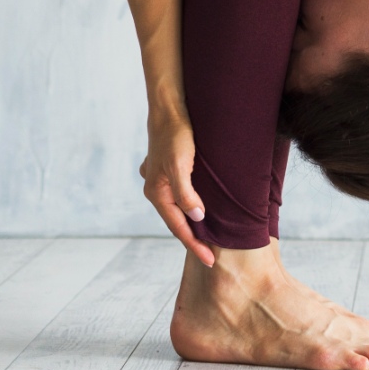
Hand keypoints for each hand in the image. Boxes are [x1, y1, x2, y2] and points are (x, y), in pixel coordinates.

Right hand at [141, 118, 215, 266]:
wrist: (168, 109)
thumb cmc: (176, 135)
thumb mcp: (180, 164)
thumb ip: (186, 192)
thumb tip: (196, 218)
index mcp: (157, 193)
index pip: (179, 228)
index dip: (196, 245)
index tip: (211, 260)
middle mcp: (155, 190)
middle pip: (177, 221)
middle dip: (194, 238)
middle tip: (213, 254)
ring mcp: (159, 180)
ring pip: (178, 208)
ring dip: (192, 222)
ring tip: (209, 237)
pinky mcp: (167, 171)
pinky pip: (179, 195)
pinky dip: (190, 206)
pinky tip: (199, 209)